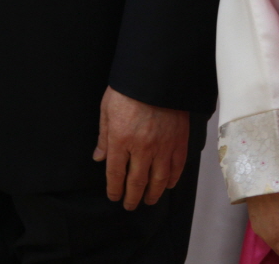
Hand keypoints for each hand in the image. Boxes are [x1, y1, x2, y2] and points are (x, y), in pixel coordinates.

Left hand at [91, 87, 189, 208]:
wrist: (158, 73)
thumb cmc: (129, 88)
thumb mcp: (107, 108)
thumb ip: (104, 136)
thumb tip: (99, 157)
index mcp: (121, 139)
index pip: (116, 174)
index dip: (114, 189)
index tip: (114, 196)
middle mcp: (142, 148)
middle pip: (137, 182)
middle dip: (132, 197)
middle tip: (130, 205)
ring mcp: (163, 146)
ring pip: (158, 180)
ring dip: (153, 194)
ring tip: (149, 200)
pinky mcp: (179, 141)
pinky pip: (177, 167)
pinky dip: (172, 179)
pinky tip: (168, 184)